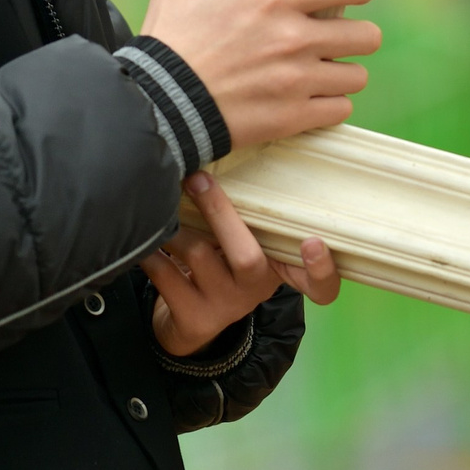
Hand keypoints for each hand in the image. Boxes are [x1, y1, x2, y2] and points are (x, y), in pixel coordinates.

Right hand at [139, 0, 379, 148]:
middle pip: (367, 36)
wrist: (156, 104)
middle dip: (355, 38)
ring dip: (341, 75)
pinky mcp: (293, 117)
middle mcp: (295, 37)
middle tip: (336, 42)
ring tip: (321, 75)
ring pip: (357, 76)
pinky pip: (340, 110)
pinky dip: (329, 106)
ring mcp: (297, 80)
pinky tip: (311, 101)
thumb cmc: (166, 44)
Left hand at [142, 173, 341, 357]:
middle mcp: (257, 292)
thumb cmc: (226, 265)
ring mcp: (224, 308)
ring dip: (175, 227)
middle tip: (198, 178)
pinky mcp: (191, 317)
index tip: (312, 241)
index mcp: (282, 271)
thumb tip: (245, 148)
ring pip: (197, 255)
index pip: (321, 284)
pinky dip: (152, 249)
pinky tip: (147, 236)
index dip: (322, 266)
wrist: (192, 322)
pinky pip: (164, 273)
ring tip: (163, 206)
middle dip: (219, 212)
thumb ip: (257, 221)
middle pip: (247, 256)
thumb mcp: (251, 248)